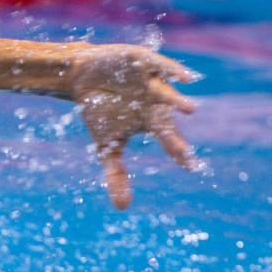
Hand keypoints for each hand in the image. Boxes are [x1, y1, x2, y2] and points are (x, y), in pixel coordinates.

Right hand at [69, 45, 199, 209]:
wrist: (81, 77)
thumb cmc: (99, 110)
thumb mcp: (106, 146)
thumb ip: (116, 174)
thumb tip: (122, 209)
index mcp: (150, 122)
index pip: (168, 140)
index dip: (178, 153)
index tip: (190, 167)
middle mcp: (155, 103)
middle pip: (167, 120)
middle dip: (174, 135)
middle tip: (183, 151)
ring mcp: (150, 82)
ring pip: (167, 93)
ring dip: (177, 100)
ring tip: (190, 110)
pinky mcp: (142, 62)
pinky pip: (159, 66)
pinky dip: (171, 70)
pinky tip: (185, 78)